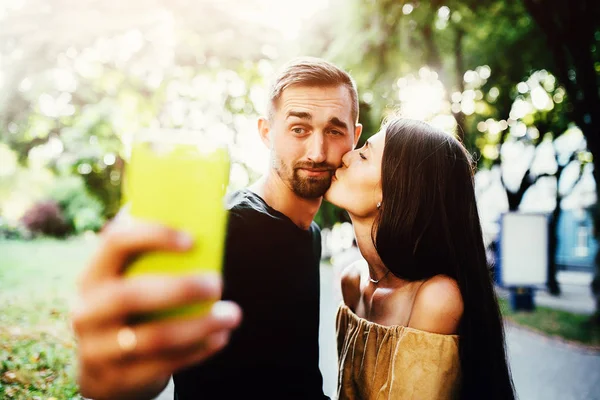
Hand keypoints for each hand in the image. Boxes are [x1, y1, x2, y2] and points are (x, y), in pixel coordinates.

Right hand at [71, 218, 241, 399]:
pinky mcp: (119, 378)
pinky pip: (163, 365)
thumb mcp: (126, 282)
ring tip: (233, 314)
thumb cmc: (130, 310)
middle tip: (219, 282)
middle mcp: (87, 311)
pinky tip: (220, 337)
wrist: (103, 370)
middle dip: (180, 288)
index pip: (115, 243)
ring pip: (153, 338)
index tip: (191, 239)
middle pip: (131, 295)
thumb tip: (198, 219)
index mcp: (92, 275)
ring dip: (199, 325)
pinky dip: (197, 350)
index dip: (153, 236)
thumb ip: (150, 256)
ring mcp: (98, 349)